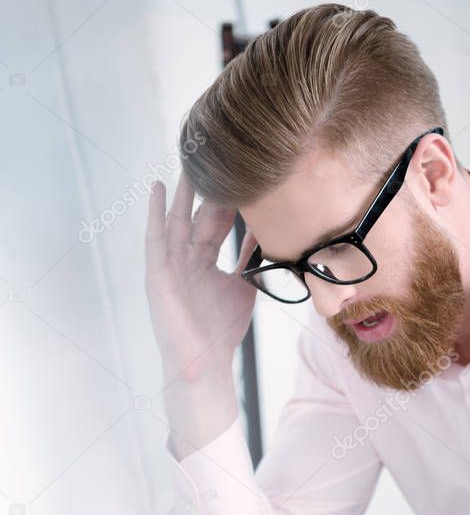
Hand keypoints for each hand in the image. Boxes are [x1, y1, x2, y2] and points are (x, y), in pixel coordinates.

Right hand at [144, 170, 257, 386]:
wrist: (205, 362)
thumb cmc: (221, 331)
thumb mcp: (244, 286)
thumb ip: (250, 259)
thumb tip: (268, 234)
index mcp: (204, 260)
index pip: (217, 221)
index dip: (228, 197)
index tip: (240, 171)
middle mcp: (186, 257)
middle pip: (198, 213)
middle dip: (205, 185)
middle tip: (213, 152)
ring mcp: (171, 263)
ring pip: (177, 218)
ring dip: (182, 189)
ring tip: (188, 159)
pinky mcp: (157, 272)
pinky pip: (155, 237)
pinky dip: (156, 213)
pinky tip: (158, 188)